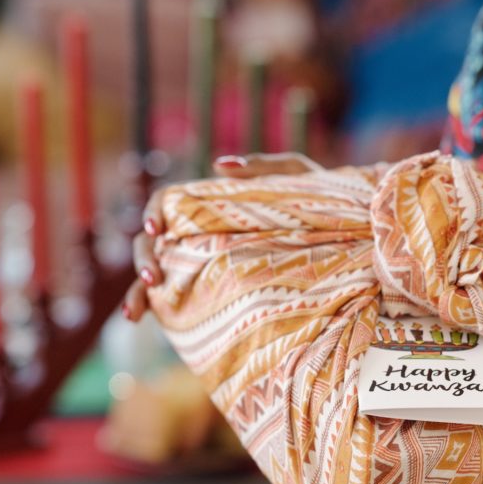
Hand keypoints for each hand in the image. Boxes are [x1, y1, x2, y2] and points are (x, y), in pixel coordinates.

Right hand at [122, 153, 317, 321]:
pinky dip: (151, 309)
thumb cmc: (318, 200)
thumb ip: (261, 167)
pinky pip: (174, 301)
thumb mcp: (295, 176)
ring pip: (155, 275)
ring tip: (135, 312)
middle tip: (153, 276)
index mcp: (211, 207)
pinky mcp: (211, 292)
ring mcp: (201, 265)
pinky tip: (139, 319)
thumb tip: (218, 164)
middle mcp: (199, 236)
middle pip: (153, 244)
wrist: (347, 237)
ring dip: (138, 291)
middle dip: (144, 258)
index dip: (155, 215)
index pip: (167, 206)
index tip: (158, 230)